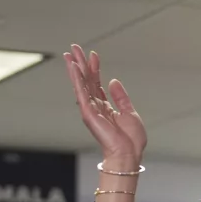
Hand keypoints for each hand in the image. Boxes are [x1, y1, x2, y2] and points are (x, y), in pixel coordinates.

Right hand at [64, 44, 145, 168]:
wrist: (129, 153)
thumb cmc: (131, 140)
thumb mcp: (130, 112)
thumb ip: (121, 97)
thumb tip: (113, 81)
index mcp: (105, 107)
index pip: (96, 83)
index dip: (95, 68)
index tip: (93, 54)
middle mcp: (95, 106)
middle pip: (86, 80)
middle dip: (81, 63)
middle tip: (74, 47)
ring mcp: (90, 109)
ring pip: (81, 84)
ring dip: (75, 67)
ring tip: (70, 53)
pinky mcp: (88, 112)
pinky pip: (81, 92)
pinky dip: (77, 79)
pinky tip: (73, 67)